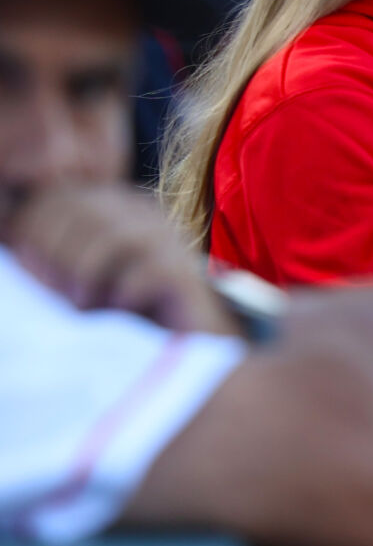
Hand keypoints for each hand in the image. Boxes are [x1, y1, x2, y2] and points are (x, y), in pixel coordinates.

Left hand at [5, 183, 238, 335]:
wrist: (183, 347)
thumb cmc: (122, 316)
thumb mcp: (74, 280)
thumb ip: (50, 256)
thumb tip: (15, 243)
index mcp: (116, 210)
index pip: (63, 199)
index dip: (35, 233)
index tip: (33, 272)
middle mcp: (144, 217)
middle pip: (84, 212)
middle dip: (59, 255)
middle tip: (60, 294)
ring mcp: (168, 242)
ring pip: (113, 237)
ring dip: (87, 276)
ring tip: (86, 306)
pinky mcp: (183, 274)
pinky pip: (144, 271)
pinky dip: (124, 293)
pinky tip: (123, 309)